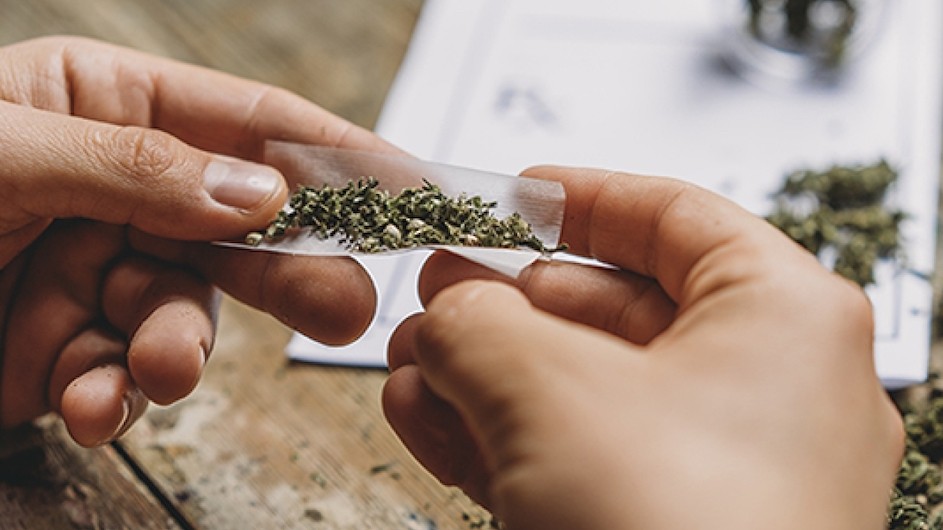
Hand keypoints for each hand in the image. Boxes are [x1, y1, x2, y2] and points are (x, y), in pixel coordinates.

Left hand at [0, 36, 389, 445]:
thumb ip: (134, 167)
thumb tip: (259, 192)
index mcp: (104, 104)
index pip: (248, 122)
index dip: (334, 155)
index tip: (409, 188)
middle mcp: (113, 184)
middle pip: (238, 226)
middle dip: (288, 268)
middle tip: (347, 307)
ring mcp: (93, 267)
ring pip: (187, 311)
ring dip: (176, 347)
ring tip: (148, 369)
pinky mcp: (66, 345)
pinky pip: (124, 370)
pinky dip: (112, 394)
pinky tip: (85, 400)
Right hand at [383, 166, 903, 529]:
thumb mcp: (546, 390)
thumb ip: (480, 322)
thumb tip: (445, 306)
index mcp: (780, 318)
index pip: (672, 218)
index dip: (581, 200)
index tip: (513, 194)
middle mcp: (766, 390)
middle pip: (613, 310)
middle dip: (506, 303)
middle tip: (436, 289)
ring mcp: (721, 469)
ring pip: (584, 391)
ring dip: (487, 373)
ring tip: (411, 361)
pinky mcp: (669, 527)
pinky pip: (578, 458)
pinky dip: (503, 435)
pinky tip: (430, 419)